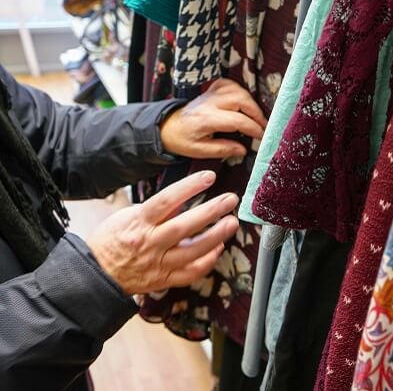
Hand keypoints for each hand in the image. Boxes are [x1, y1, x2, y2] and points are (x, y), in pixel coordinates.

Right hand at [86, 171, 238, 294]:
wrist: (96, 274)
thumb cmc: (111, 240)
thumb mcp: (127, 215)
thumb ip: (157, 208)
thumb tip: (183, 197)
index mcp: (138, 223)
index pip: (166, 201)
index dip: (189, 187)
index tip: (209, 177)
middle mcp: (149, 244)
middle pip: (185, 226)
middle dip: (211, 211)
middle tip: (230, 200)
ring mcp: (158, 264)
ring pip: (193, 252)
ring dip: (216, 236)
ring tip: (231, 222)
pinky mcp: (164, 280)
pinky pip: (191, 273)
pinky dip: (208, 261)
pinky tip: (218, 247)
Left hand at [160, 78, 266, 158]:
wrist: (168, 126)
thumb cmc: (183, 140)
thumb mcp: (200, 151)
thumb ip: (222, 149)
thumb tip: (243, 149)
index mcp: (207, 119)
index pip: (237, 120)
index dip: (253, 128)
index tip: (262, 136)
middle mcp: (210, 103)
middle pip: (241, 100)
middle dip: (256, 113)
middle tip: (263, 126)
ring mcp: (211, 93)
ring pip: (238, 90)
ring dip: (251, 103)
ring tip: (256, 117)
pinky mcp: (211, 89)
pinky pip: (231, 85)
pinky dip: (241, 92)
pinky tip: (244, 103)